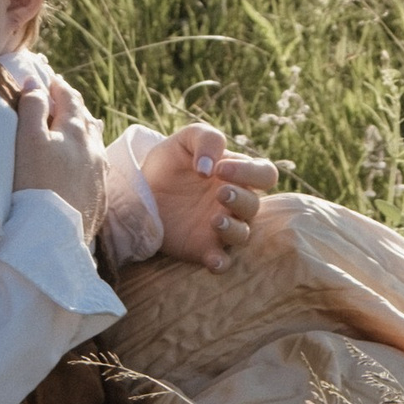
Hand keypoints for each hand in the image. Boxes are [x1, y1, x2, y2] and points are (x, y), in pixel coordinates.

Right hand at [14, 78, 106, 233]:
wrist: (52, 235)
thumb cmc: (34, 184)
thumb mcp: (27, 140)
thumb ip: (32, 108)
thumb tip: (36, 83)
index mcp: (75, 130)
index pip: (68, 97)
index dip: (57, 86)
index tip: (48, 79)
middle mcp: (93, 148)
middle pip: (84, 117)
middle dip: (71, 105)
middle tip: (59, 98)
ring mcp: (99, 172)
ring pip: (94, 141)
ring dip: (83, 129)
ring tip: (75, 125)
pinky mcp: (98, 195)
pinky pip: (96, 165)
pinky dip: (88, 154)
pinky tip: (84, 160)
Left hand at [141, 124, 278, 271]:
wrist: (139, 189)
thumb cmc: (169, 162)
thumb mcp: (185, 140)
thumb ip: (206, 140)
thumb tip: (211, 168)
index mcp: (237, 175)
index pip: (264, 174)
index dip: (250, 171)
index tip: (220, 168)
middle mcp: (234, 203)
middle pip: (255, 204)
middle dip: (241, 198)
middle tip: (220, 191)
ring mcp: (220, 228)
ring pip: (243, 234)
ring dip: (233, 228)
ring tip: (214, 219)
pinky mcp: (204, 248)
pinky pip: (223, 262)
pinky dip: (221, 263)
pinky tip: (212, 259)